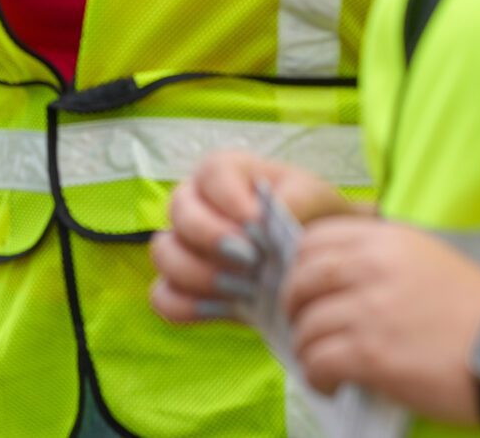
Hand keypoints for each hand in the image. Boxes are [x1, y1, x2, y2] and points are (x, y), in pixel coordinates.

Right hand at [148, 150, 357, 324]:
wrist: (314, 262)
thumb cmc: (311, 219)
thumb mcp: (315, 200)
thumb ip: (295, 200)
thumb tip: (264, 218)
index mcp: (224, 172)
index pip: (211, 173)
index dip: (229, 198)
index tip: (257, 223)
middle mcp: (194, 203)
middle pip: (180, 211)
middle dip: (213, 237)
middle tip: (251, 261)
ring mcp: (182, 245)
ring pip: (164, 253)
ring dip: (200, 273)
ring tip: (243, 289)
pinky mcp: (181, 286)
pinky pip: (164, 297)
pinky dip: (187, 306)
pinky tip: (226, 308)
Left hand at [283, 217, 479, 420]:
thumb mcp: (432, 261)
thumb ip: (386, 261)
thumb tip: (345, 278)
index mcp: (389, 240)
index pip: (317, 238)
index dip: (301, 265)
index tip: (305, 287)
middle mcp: (372, 267)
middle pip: (301, 279)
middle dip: (293, 306)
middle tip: (302, 325)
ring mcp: (370, 311)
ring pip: (305, 325)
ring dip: (305, 348)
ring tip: (320, 362)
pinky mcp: (371, 355)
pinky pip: (317, 361)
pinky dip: (316, 375)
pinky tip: (330, 383)